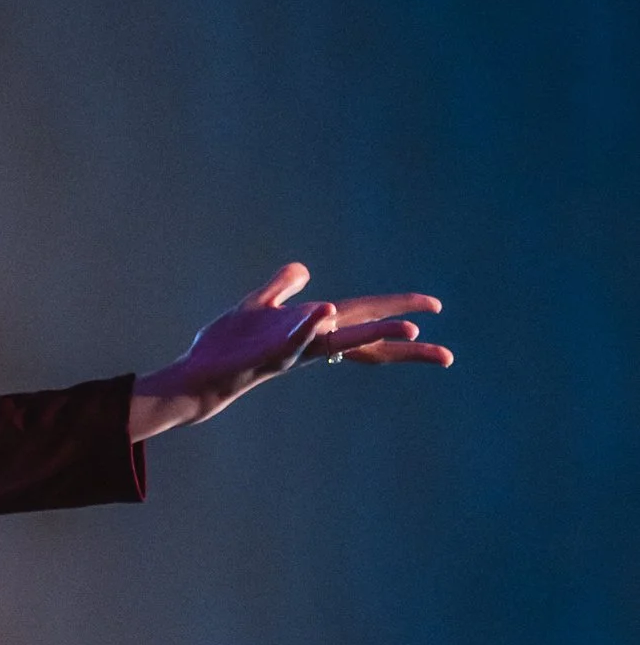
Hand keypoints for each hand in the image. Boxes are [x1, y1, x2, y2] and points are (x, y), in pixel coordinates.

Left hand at [128, 261, 451, 440]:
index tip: (435, 309)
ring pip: (340, 343)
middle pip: (368, 341)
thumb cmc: (226, 346)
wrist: (196, 374)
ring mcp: (293, 352)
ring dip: (372, 333)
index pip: (366, 321)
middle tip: (447, 355)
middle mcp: (311, 344)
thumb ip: (281, 287)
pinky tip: (325, 311)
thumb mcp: (257, 306)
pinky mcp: (268, 356)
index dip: (399, 312)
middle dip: (407, 346)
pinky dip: (309, 327)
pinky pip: (293, 341)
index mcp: (314, 330)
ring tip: (409, 328)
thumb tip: (303, 270)